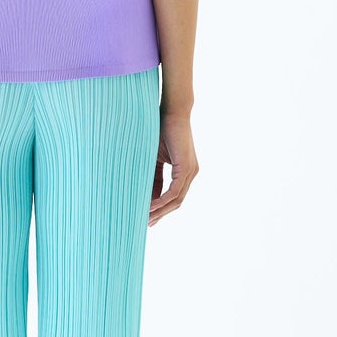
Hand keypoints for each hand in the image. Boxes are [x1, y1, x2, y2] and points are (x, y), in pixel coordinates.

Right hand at [149, 111, 198, 226]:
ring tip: (145, 218)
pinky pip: (174, 191)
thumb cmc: (161, 130)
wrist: (171, 112)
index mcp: (185, 172)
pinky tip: (150, 206)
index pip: (173, 197)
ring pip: (176, 200)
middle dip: (161, 214)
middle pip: (176, 202)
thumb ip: (152, 177)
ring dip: (160, 211)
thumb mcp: (154, 159)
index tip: (147, 218)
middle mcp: (191, 174)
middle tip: (146, 224)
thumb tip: (145, 197)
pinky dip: (162, 200)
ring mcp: (191, 172)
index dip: (160, 209)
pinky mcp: (186, 168)